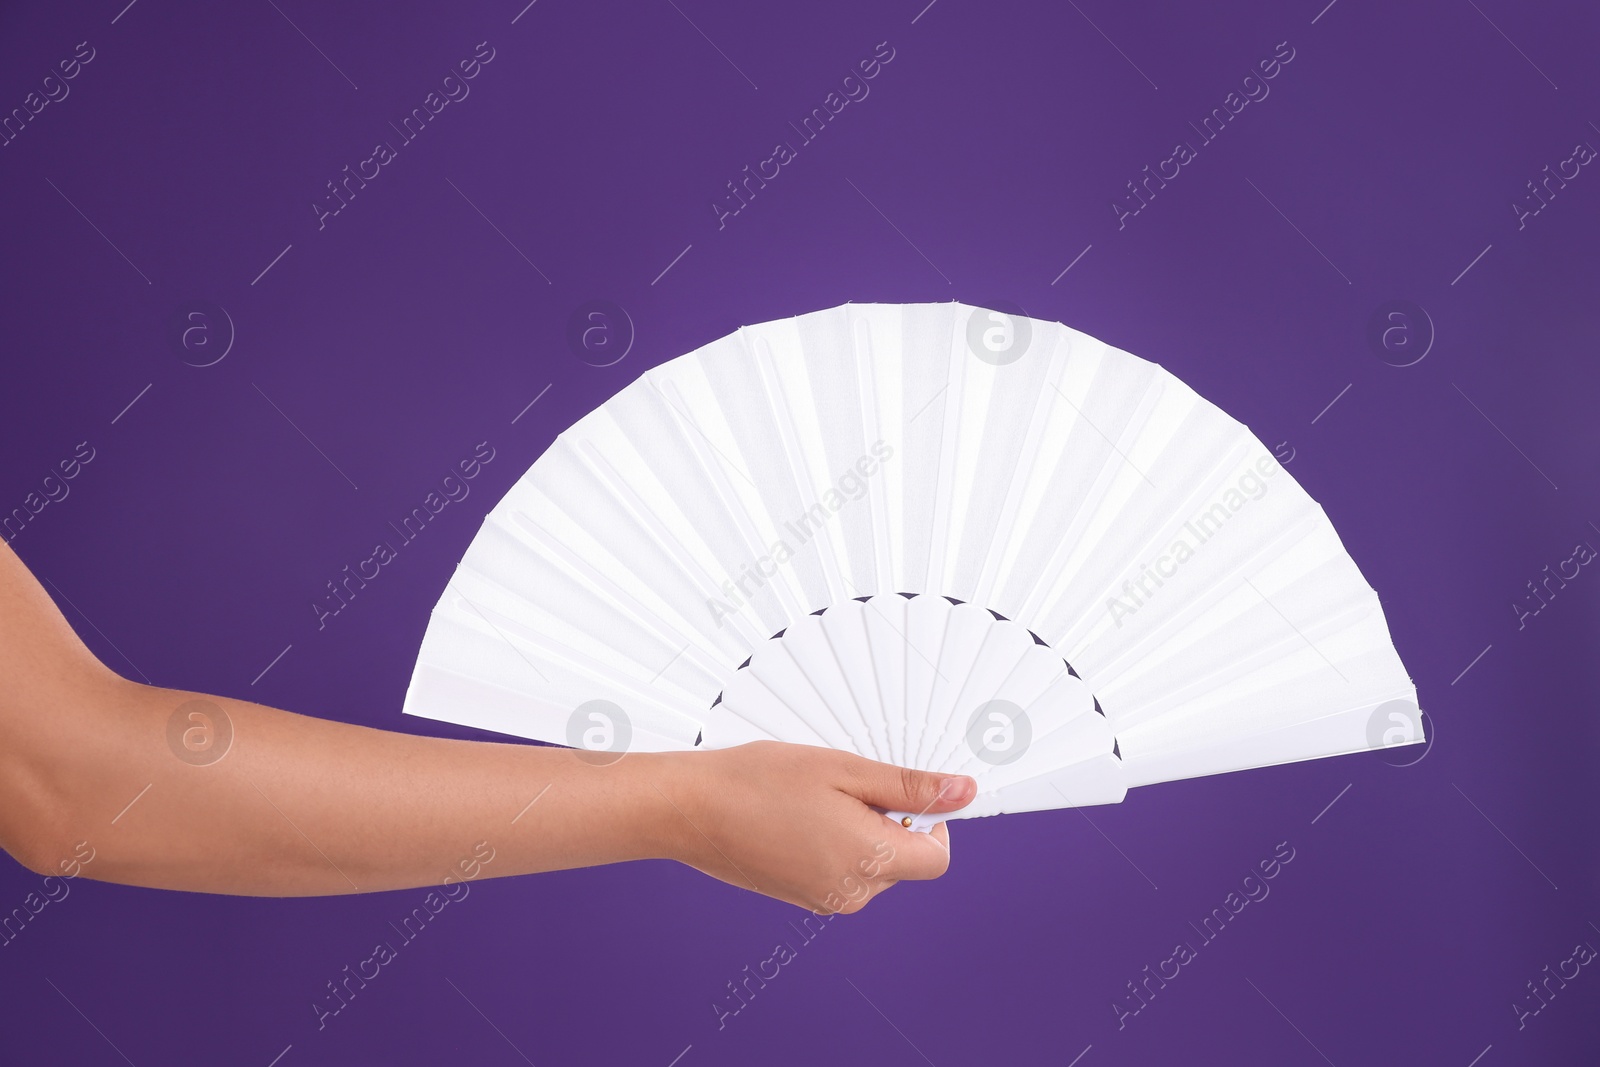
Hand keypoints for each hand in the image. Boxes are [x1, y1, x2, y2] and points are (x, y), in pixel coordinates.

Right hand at [649, 741, 975, 912]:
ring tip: (811, 800)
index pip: (937, 857)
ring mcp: (823, 899)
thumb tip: (964, 792)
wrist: (690, 809)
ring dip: (858, 832)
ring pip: (871, 866)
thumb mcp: (845, 769)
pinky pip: (839, 872)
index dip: (930, 820)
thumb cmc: (758, 782)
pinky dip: (831, 844)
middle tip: (842, 786)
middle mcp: (851, 892)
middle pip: (903, 861)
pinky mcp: (800, 897)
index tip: (900, 792)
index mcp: (870, 860)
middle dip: (888, 822)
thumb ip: (909, 786)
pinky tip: (794, 816)